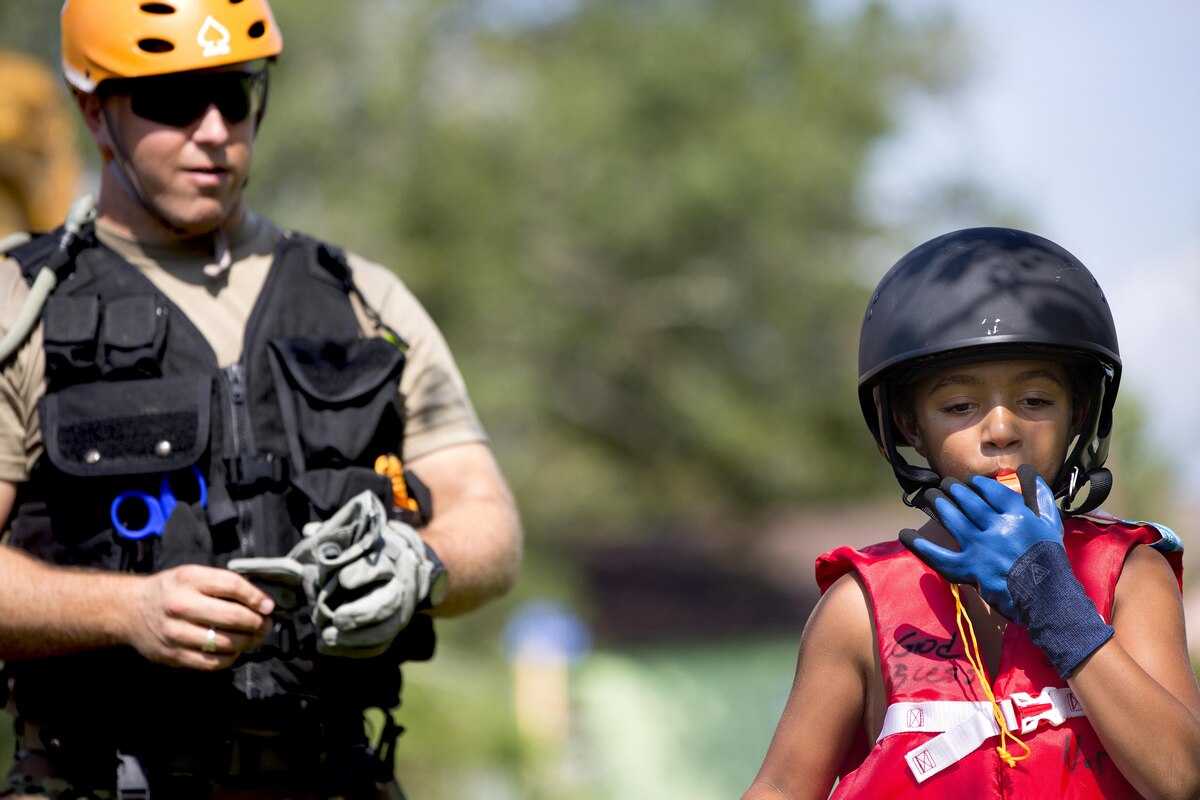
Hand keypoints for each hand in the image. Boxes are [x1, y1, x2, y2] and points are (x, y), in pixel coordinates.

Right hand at [126, 564, 274, 670]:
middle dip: (256, 622)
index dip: (256, 597)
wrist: (129, 610)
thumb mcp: (192, 575)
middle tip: (265, 624)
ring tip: (253, 637)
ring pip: (225, 643)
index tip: (268, 606)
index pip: (232, 586)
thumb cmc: (170, 590)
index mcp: (189, 579)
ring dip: (247, 642)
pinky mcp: (172, 655)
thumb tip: (261, 602)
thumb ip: (223, 584)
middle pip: (232, 616)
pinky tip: (234, 651)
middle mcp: (180, 605)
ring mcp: (175, 633)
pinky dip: (229, 658)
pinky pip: (211, 662)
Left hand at [229, 490, 435, 658]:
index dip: (362, 574)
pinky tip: (330, 647)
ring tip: (326, 637)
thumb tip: (309, 531)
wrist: (405, 567)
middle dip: (361, 613)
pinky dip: (354, 650)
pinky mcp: (395, 628)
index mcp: (391, 558)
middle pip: (388, 602)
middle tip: (336, 618)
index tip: (342, 580)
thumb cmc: (371, 551)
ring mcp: (401, 609)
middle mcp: (400, 585)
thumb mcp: (360, 539)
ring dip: (356, 638)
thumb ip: (336, 538)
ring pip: (386, 628)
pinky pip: (380, 645)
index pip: (380, 567)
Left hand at [900, 464, 1112, 676]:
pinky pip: (938, 555)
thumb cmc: (1050, 560)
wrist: (1047, 598)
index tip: (969, 481)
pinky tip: (905, 534)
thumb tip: (1029, 473)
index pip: (990, 490)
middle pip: (968, 501)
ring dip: (939, 504)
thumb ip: (1040, 497)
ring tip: (931, 496)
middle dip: (954, 489)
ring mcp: (980, 548)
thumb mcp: (1051, 524)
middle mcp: (996, 527)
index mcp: (1017, 515)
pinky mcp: (968, 568)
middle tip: (945, 484)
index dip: (976, 483)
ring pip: (952, 518)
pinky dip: (919, 545)